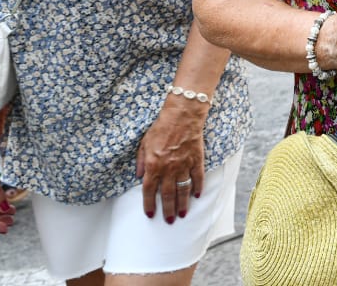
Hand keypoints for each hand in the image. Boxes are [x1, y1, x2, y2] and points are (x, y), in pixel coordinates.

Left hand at [136, 97, 206, 222]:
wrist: (182, 116)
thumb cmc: (161, 128)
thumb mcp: (143, 143)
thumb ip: (140, 162)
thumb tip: (138, 177)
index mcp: (153, 165)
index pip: (149, 190)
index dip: (149, 204)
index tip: (150, 214)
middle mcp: (168, 169)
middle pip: (167, 194)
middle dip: (168, 210)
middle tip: (169, 221)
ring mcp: (184, 165)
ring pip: (183, 189)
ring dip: (183, 204)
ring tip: (182, 215)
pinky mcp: (196, 160)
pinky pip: (198, 177)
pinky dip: (198, 187)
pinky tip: (197, 196)